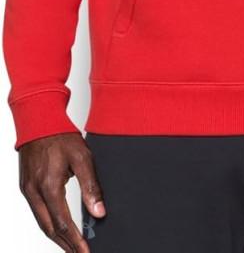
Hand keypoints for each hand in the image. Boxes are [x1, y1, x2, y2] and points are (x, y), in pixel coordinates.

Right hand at [19, 133, 105, 251]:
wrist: (39, 121)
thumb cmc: (61, 136)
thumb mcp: (83, 157)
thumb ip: (91, 186)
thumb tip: (99, 212)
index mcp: (49, 186)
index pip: (62, 223)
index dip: (74, 241)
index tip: (85, 252)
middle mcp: (35, 192)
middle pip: (49, 228)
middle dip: (65, 245)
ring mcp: (28, 190)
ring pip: (42, 222)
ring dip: (56, 237)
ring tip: (71, 247)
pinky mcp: (27, 187)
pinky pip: (38, 212)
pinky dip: (49, 224)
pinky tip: (58, 228)